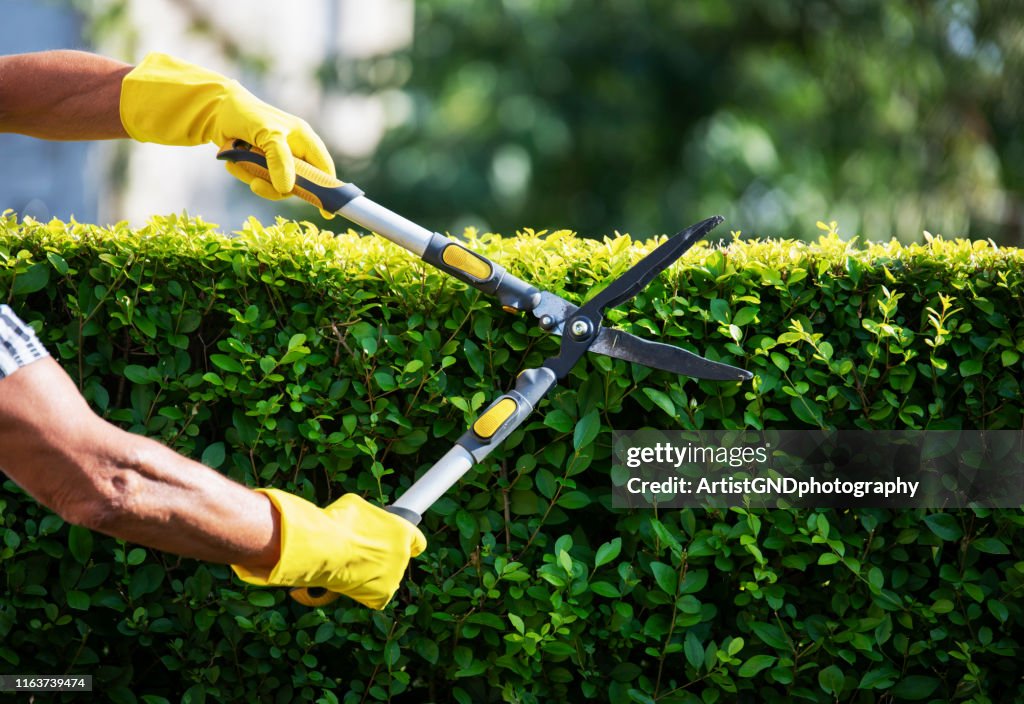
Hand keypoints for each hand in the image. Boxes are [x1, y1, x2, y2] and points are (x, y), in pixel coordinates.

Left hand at [120, 52, 335, 215]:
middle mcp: (294, 151)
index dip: (327, 190)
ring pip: (275, 186)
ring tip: (238, 163)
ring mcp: (277, 160)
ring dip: (254, 178)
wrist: (215, 110)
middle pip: (297, 184)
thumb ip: (280, 160)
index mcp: (304, 140)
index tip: (326, 211)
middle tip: (256, 184)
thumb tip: (287, 190)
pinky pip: (259, 181)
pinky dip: (244, 174)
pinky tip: (233, 161)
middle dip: (275, 186)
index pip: (323, 169)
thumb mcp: (267, 134)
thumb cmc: (246, 115)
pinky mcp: (260, 165)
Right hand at [231, 490, 425, 609]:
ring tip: (343, 560)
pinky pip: (370, 592)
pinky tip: (340, 577)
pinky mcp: (378, 594)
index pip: (417, 540)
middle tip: (354, 549)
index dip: (405, 538)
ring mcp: (393, 576)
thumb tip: (357, 508)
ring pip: (380, 576)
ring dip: (364, 571)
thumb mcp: (350, 508)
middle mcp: (404, 556)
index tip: (401, 538)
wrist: (318, 547)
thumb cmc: (330, 522)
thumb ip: (361, 514)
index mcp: (403, 532)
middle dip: (376, 554)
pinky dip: (356, 587)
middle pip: (395, 558)